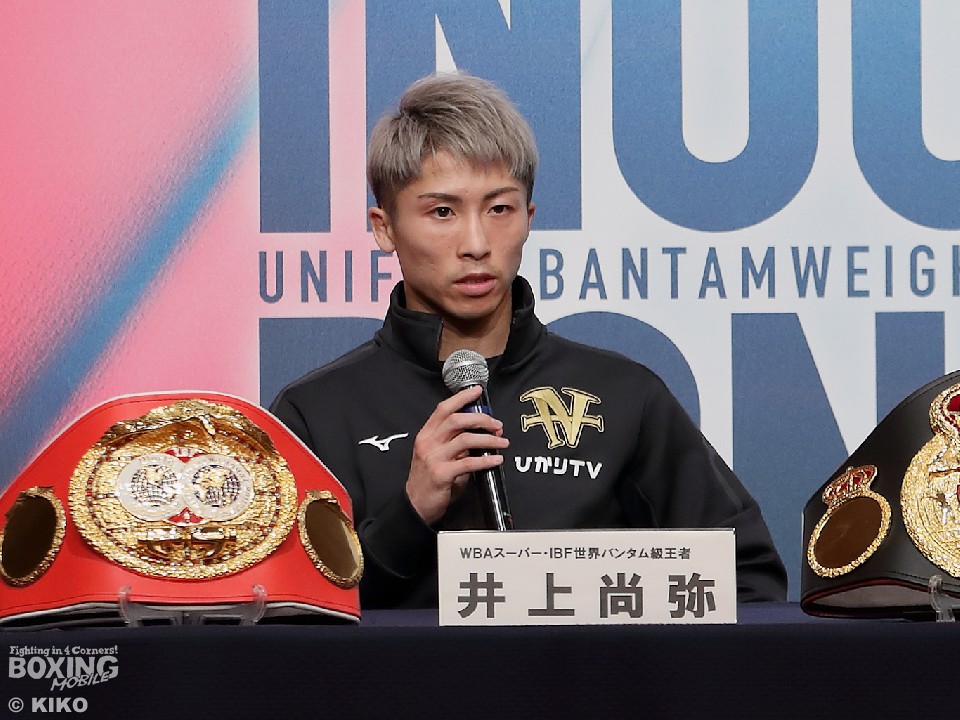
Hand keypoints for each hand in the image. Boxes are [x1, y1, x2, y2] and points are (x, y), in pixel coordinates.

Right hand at [405, 385, 508, 525]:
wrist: (415, 505)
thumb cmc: (427, 480)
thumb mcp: (436, 455)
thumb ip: (454, 444)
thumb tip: (481, 435)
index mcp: (426, 435)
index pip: (444, 409)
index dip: (461, 398)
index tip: (477, 391)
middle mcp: (428, 443)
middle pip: (457, 420)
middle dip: (481, 419)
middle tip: (497, 424)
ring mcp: (433, 458)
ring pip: (465, 439)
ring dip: (488, 439)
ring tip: (502, 442)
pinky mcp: (442, 474)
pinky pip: (469, 463)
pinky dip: (486, 460)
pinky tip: (496, 460)